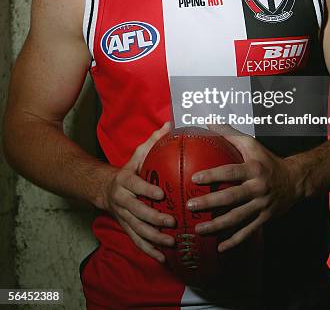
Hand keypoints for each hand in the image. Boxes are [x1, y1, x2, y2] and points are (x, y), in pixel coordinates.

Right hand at [103, 121, 175, 261]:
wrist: (105, 189)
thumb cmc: (129, 169)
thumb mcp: (138, 153)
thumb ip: (153, 141)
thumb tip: (170, 124)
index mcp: (125, 181)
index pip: (135, 186)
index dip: (146, 191)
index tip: (161, 195)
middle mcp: (122, 200)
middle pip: (137, 212)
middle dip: (153, 218)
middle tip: (171, 222)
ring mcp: (123, 216)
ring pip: (137, 230)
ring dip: (153, 238)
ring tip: (171, 242)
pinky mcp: (126, 228)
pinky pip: (137, 241)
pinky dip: (149, 251)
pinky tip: (163, 258)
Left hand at [186, 129, 299, 251]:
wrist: (295, 180)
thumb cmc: (267, 159)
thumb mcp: (252, 144)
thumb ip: (230, 134)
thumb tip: (209, 122)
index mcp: (253, 169)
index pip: (231, 172)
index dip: (213, 175)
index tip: (195, 178)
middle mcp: (258, 188)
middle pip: (231, 197)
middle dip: (210, 203)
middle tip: (190, 205)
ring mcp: (262, 205)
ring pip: (237, 218)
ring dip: (217, 226)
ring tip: (199, 229)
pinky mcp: (265, 218)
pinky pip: (248, 231)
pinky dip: (234, 241)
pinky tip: (219, 247)